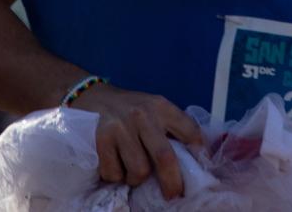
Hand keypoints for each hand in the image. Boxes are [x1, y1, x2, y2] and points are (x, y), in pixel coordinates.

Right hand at [73, 83, 203, 200]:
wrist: (92, 95)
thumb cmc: (129, 109)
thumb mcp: (153, 108)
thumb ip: (170, 127)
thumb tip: (194, 157)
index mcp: (160, 106)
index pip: (189, 130)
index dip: (198, 151)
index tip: (199, 167)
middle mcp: (142, 114)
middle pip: (164, 157)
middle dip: (171, 182)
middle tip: (173, 195)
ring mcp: (120, 127)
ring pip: (138, 170)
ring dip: (136, 178)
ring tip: (132, 171)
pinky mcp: (101, 139)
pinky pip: (114, 173)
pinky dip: (116, 177)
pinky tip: (115, 166)